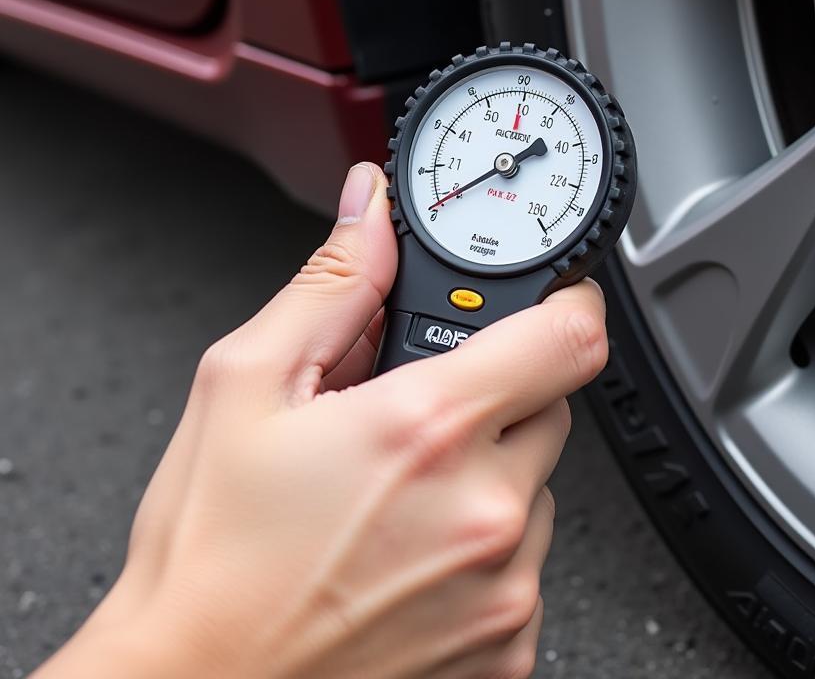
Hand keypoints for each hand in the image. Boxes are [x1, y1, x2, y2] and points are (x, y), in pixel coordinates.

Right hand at [35, 163, 606, 678]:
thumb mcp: (246, 385)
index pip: (571, 333)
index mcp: (427, 429)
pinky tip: (408, 555)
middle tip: (414, 415)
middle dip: (493, 393)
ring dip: (486, 474)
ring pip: (538, 486)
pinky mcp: (509, 649)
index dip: (566, 300)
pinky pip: (525, 562)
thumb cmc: (209, 558)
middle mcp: (483, 511)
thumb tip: (370, 213)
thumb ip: (332, 284)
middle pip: (549, 405)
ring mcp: (504, 589)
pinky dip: (483, 547)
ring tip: (397, 497)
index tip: (545, 300)